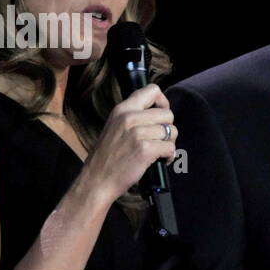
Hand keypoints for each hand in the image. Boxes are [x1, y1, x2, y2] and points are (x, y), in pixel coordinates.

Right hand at [80, 83, 176, 203]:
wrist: (97, 179)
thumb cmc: (107, 156)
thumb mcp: (114, 126)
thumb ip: (133, 117)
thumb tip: (157, 113)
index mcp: (122, 109)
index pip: (152, 90)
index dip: (163, 103)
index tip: (161, 116)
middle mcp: (129, 117)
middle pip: (168, 114)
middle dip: (168, 128)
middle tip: (159, 140)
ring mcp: (137, 133)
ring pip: (172, 131)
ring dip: (169, 143)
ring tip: (159, 152)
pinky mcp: (145, 149)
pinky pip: (170, 147)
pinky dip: (169, 156)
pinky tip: (160, 161)